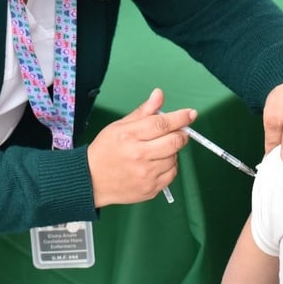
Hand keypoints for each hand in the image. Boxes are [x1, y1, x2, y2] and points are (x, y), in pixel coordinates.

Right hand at [86, 88, 194, 206]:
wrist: (92, 180)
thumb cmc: (105, 151)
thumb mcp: (119, 126)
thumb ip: (143, 112)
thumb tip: (159, 95)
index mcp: (129, 136)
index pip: (162, 123)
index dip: (180, 117)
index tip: (190, 114)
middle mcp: (138, 155)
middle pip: (174, 141)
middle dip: (181, 134)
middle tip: (178, 132)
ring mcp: (145, 174)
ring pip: (175, 158)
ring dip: (172, 152)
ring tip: (156, 151)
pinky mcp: (150, 188)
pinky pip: (172, 174)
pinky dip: (169, 167)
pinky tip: (156, 164)